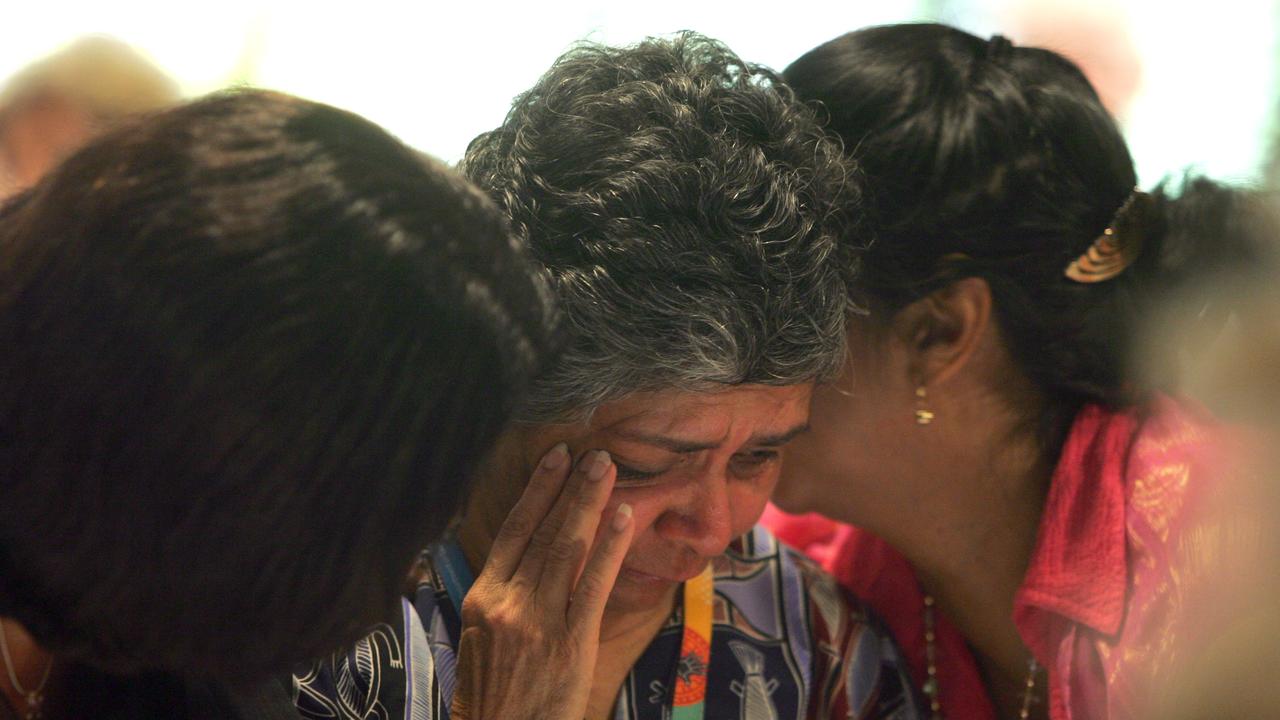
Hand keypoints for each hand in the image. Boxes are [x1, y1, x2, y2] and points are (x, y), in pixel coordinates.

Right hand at [450, 445, 632, 719]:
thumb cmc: (493, 700)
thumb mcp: (479, 642)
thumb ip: (500, 599)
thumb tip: (524, 558)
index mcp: (481, 600)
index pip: (513, 531)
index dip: (537, 491)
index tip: (555, 458)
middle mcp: (507, 603)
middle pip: (543, 532)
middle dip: (570, 488)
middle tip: (593, 452)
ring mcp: (539, 621)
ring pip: (567, 549)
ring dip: (590, 504)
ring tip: (607, 468)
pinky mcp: (571, 642)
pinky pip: (593, 584)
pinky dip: (610, 547)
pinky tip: (624, 517)